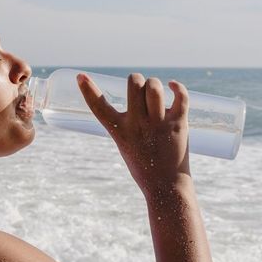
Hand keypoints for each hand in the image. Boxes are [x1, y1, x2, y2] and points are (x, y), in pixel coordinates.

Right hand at [77, 72, 190, 195]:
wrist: (165, 185)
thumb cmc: (143, 164)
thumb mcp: (125, 143)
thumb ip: (126, 121)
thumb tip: (139, 90)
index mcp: (120, 131)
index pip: (98, 107)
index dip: (87, 90)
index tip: (80, 76)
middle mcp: (138, 125)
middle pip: (134, 83)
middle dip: (136, 80)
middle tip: (140, 91)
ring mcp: (158, 124)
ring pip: (154, 87)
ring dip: (154, 84)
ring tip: (155, 92)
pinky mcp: (178, 124)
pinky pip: (181, 97)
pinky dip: (177, 87)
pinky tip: (173, 86)